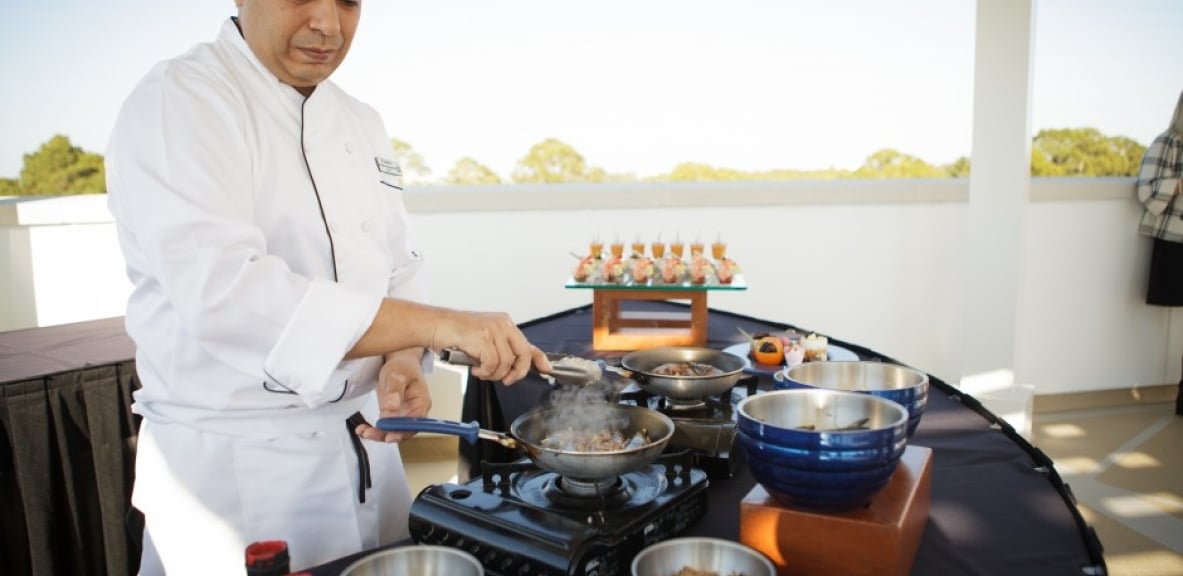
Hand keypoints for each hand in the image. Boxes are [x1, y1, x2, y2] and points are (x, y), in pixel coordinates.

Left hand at [354, 349, 431, 442]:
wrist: (399, 362)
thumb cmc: (404, 367)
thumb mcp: (398, 375)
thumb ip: (395, 390)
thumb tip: (392, 406)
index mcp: (421, 402)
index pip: (415, 422)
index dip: (404, 431)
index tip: (390, 435)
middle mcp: (413, 411)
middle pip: (404, 430)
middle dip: (387, 435)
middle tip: (372, 434)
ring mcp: (402, 414)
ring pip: (392, 431)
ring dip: (378, 434)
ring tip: (364, 432)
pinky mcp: (391, 415)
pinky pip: (384, 426)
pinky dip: (373, 430)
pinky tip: (363, 429)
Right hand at [433, 311, 551, 384]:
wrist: (435, 324)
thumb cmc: (455, 333)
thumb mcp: (484, 339)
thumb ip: (500, 349)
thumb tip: (514, 366)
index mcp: (504, 323)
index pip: (528, 343)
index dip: (539, 359)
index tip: (546, 369)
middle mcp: (502, 324)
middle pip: (523, 354)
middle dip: (517, 372)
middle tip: (506, 380)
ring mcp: (493, 330)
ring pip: (506, 363)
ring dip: (493, 374)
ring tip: (481, 372)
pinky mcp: (482, 337)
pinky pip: (491, 364)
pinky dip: (484, 372)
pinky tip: (475, 369)